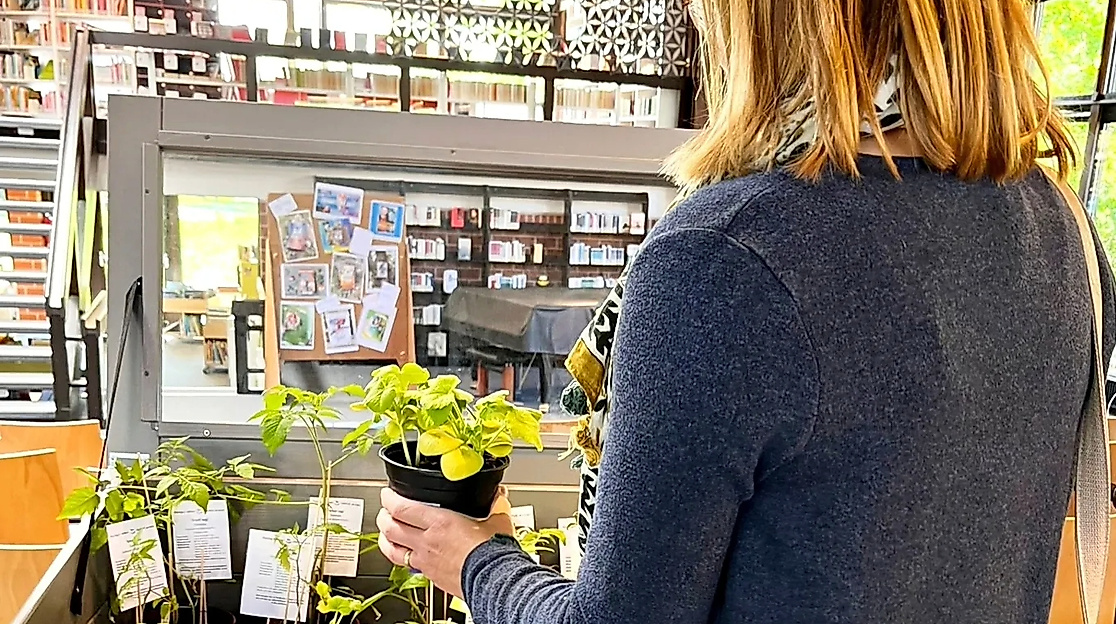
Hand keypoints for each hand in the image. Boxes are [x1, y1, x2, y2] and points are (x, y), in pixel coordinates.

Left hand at [377, 487, 514, 598]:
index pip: (402, 508)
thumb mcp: (497, 520)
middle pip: (391, 528)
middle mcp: (427, 541)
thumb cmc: (493, 552)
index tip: (387, 494)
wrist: (494, 580)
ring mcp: (425, 561)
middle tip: (384, 510)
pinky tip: (404, 554)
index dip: (389, 499)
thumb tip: (498, 495)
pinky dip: (400, 557)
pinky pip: (406, 565)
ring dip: (385, 539)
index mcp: (440, 522)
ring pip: (392, 549)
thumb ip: (495, 505)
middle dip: (383, 517)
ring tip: (385, 532)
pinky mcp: (430, 576)